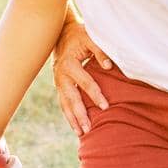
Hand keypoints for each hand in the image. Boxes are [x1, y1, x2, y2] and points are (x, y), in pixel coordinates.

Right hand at [52, 21, 111, 135]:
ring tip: (81, 133)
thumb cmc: (79, 35)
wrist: (61, 33)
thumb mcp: (90, 38)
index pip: (84, 82)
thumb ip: (100, 51)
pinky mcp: (59, 86)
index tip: (106, 107)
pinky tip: (75, 126)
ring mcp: (58, 82)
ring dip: (72, 119)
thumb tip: (109, 67)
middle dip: (80, 115)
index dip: (95, 95)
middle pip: (71, 98)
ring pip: (64, 104)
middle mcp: (61, 75)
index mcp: (69, 64)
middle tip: (89, 130)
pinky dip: (68, 115)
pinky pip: (63, 103)